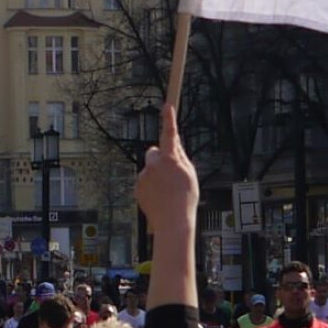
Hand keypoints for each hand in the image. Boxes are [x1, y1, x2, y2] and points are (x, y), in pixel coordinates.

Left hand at [134, 106, 198, 243]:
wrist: (172, 221)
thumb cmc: (186, 198)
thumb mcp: (190, 174)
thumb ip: (181, 157)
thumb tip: (174, 145)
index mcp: (170, 160)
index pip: (169, 134)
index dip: (168, 119)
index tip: (167, 106)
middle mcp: (154, 165)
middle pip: (154, 153)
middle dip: (161, 158)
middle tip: (172, 172)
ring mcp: (143, 176)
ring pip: (150, 169)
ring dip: (157, 175)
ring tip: (168, 192)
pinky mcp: (137, 187)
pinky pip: (145, 181)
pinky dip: (151, 186)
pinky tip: (160, 198)